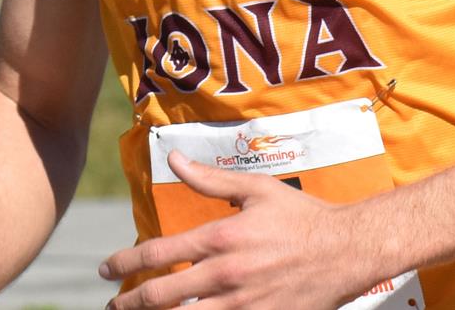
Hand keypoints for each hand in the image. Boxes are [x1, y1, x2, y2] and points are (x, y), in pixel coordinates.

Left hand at [99, 153, 376, 309]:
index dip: (124, 263)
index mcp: (220, 238)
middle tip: (114, 303)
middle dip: (128, 302)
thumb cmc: (302, 216)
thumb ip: (210, 180)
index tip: (107, 268)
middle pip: (159, 295)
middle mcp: (224, 275)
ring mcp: (242, 305)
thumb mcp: (256, 190)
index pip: (156, 253)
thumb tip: (172, 159)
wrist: (347, 250)